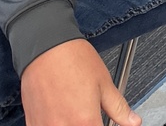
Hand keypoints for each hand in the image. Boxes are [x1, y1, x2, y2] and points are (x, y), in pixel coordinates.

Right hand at [20, 39, 141, 125]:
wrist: (46, 46)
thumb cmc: (74, 60)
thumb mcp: (104, 82)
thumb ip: (119, 107)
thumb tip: (133, 122)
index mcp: (85, 122)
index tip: (102, 121)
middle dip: (87, 124)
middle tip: (87, 111)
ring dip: (71, 123)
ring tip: (72, 109)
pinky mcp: (32, 123)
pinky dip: (54, 124)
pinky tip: (58, 112)